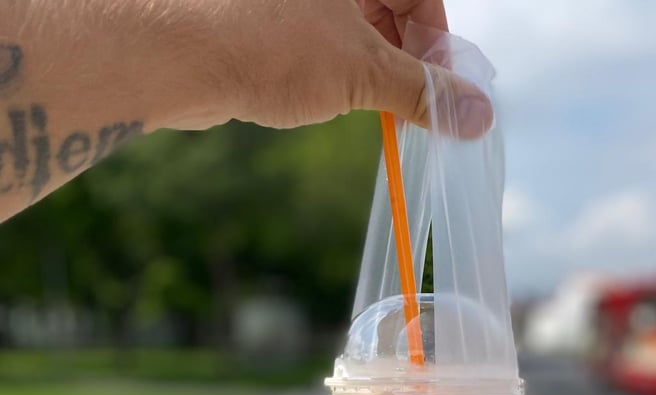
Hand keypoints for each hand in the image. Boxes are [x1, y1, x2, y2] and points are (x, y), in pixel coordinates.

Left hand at [166, 0, 491, 137]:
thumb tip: (478, 117)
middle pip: (388, 5)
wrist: (171, 51)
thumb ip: (423, 93)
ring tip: (363, 106)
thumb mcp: (361, 72)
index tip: (440, 96)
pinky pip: (315, 34)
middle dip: (403, 60)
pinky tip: (321, 94)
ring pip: (352, 24)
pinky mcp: (263, 13)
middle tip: (407, 111)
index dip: (438, 46)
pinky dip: (330, 67)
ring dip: (367, 69)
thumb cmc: (267, 42)